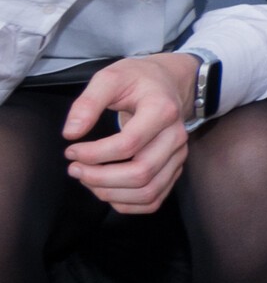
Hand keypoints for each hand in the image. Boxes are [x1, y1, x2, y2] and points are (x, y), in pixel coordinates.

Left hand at [64, 53, 195, 213]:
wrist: (168, 83)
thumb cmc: (137, 80)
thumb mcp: (110, 78)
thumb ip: (88, 102)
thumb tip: (71, 133)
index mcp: (162, 111)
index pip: (129, 144)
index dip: (94, 154)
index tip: (71, 150)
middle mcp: (176, 137)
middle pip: (141, 173)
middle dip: (100, 178)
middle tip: (75, 169)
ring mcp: (179, 156)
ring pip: (149, 192)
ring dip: (111, 193)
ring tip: (88, 180)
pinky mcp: (174, 170)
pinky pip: (153, 200)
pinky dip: (126, 204)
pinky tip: (106, 189)